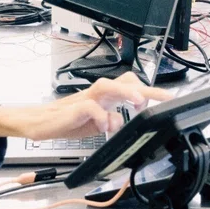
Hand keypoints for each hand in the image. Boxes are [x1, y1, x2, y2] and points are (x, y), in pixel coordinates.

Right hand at [0, 72, 171, 140]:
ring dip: (126, 93)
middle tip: (166, 99)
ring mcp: (86, 99)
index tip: (171, 100)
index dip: (152, 92)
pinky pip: (91, 108)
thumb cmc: (68, 121)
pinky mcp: (74, 108)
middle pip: (126, 81)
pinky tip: (106, 127)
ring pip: (108, 86)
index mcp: (106, 97)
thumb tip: (122, 124)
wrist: (38, 123)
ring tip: (140, 104)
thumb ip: (112, 123)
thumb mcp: (96, 124)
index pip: (132, 87)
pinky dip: (101, 116)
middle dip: (148, 89)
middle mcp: (99, 94)